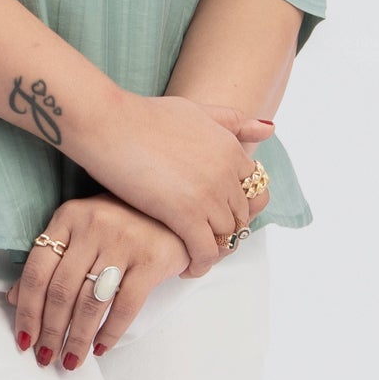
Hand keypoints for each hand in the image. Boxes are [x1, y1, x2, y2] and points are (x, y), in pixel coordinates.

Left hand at [13, 197, 187, 367]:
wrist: (179, 213)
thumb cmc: (124, 223)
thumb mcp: (82, 230)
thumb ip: (50, 258)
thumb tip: (14, 298)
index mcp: (69, 217)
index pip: (37, 271)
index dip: (27, 310)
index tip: (24, 339)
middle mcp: (93, 226)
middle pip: (61, 291)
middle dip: (51, 331)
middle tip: (46, 356)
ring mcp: (124, 242)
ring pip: (90, 302)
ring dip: (77, 338)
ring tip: (71, 360)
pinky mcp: (152, 260)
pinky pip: (125, 306)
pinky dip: (111, 332)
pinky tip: (101, 348)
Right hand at [72, 93, 271, 272]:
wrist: (109, 124)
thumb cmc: (144, 116)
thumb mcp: (196, 111)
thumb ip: (233, 121)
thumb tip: (269, 129)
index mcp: (230, 148)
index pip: (252, 190)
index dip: (236, 206)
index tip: (218, 216)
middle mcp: (227, 172)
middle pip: (240, 215)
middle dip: (226, 231)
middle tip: (205, 241)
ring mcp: (209, 194)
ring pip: (226, 236)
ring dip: (214, 251)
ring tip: (196, 257)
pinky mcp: (186, 214)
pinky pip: (206, 251)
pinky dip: (200, 265)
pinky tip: (186, 269)